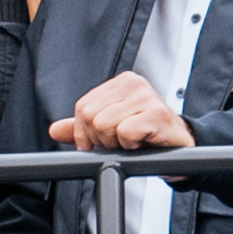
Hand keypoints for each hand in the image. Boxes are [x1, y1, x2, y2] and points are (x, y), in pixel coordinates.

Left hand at [54, 75, 196, 155]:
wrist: (179, 150)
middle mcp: (133, 84)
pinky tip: (144, 143)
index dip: (86, 133)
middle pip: (89, 116)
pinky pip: (124, 133)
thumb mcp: (110, 131)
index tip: (105, 141)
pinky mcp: (156, 114)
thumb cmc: (147, 138)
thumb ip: (81, 129)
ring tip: (135, 142)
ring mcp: (146, 96)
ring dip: (117, 144)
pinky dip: (130, 146)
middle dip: (101, 139)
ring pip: (104, 125)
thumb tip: (53, 130)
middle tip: (123, 142)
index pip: (82, 108)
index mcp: (120, 83)